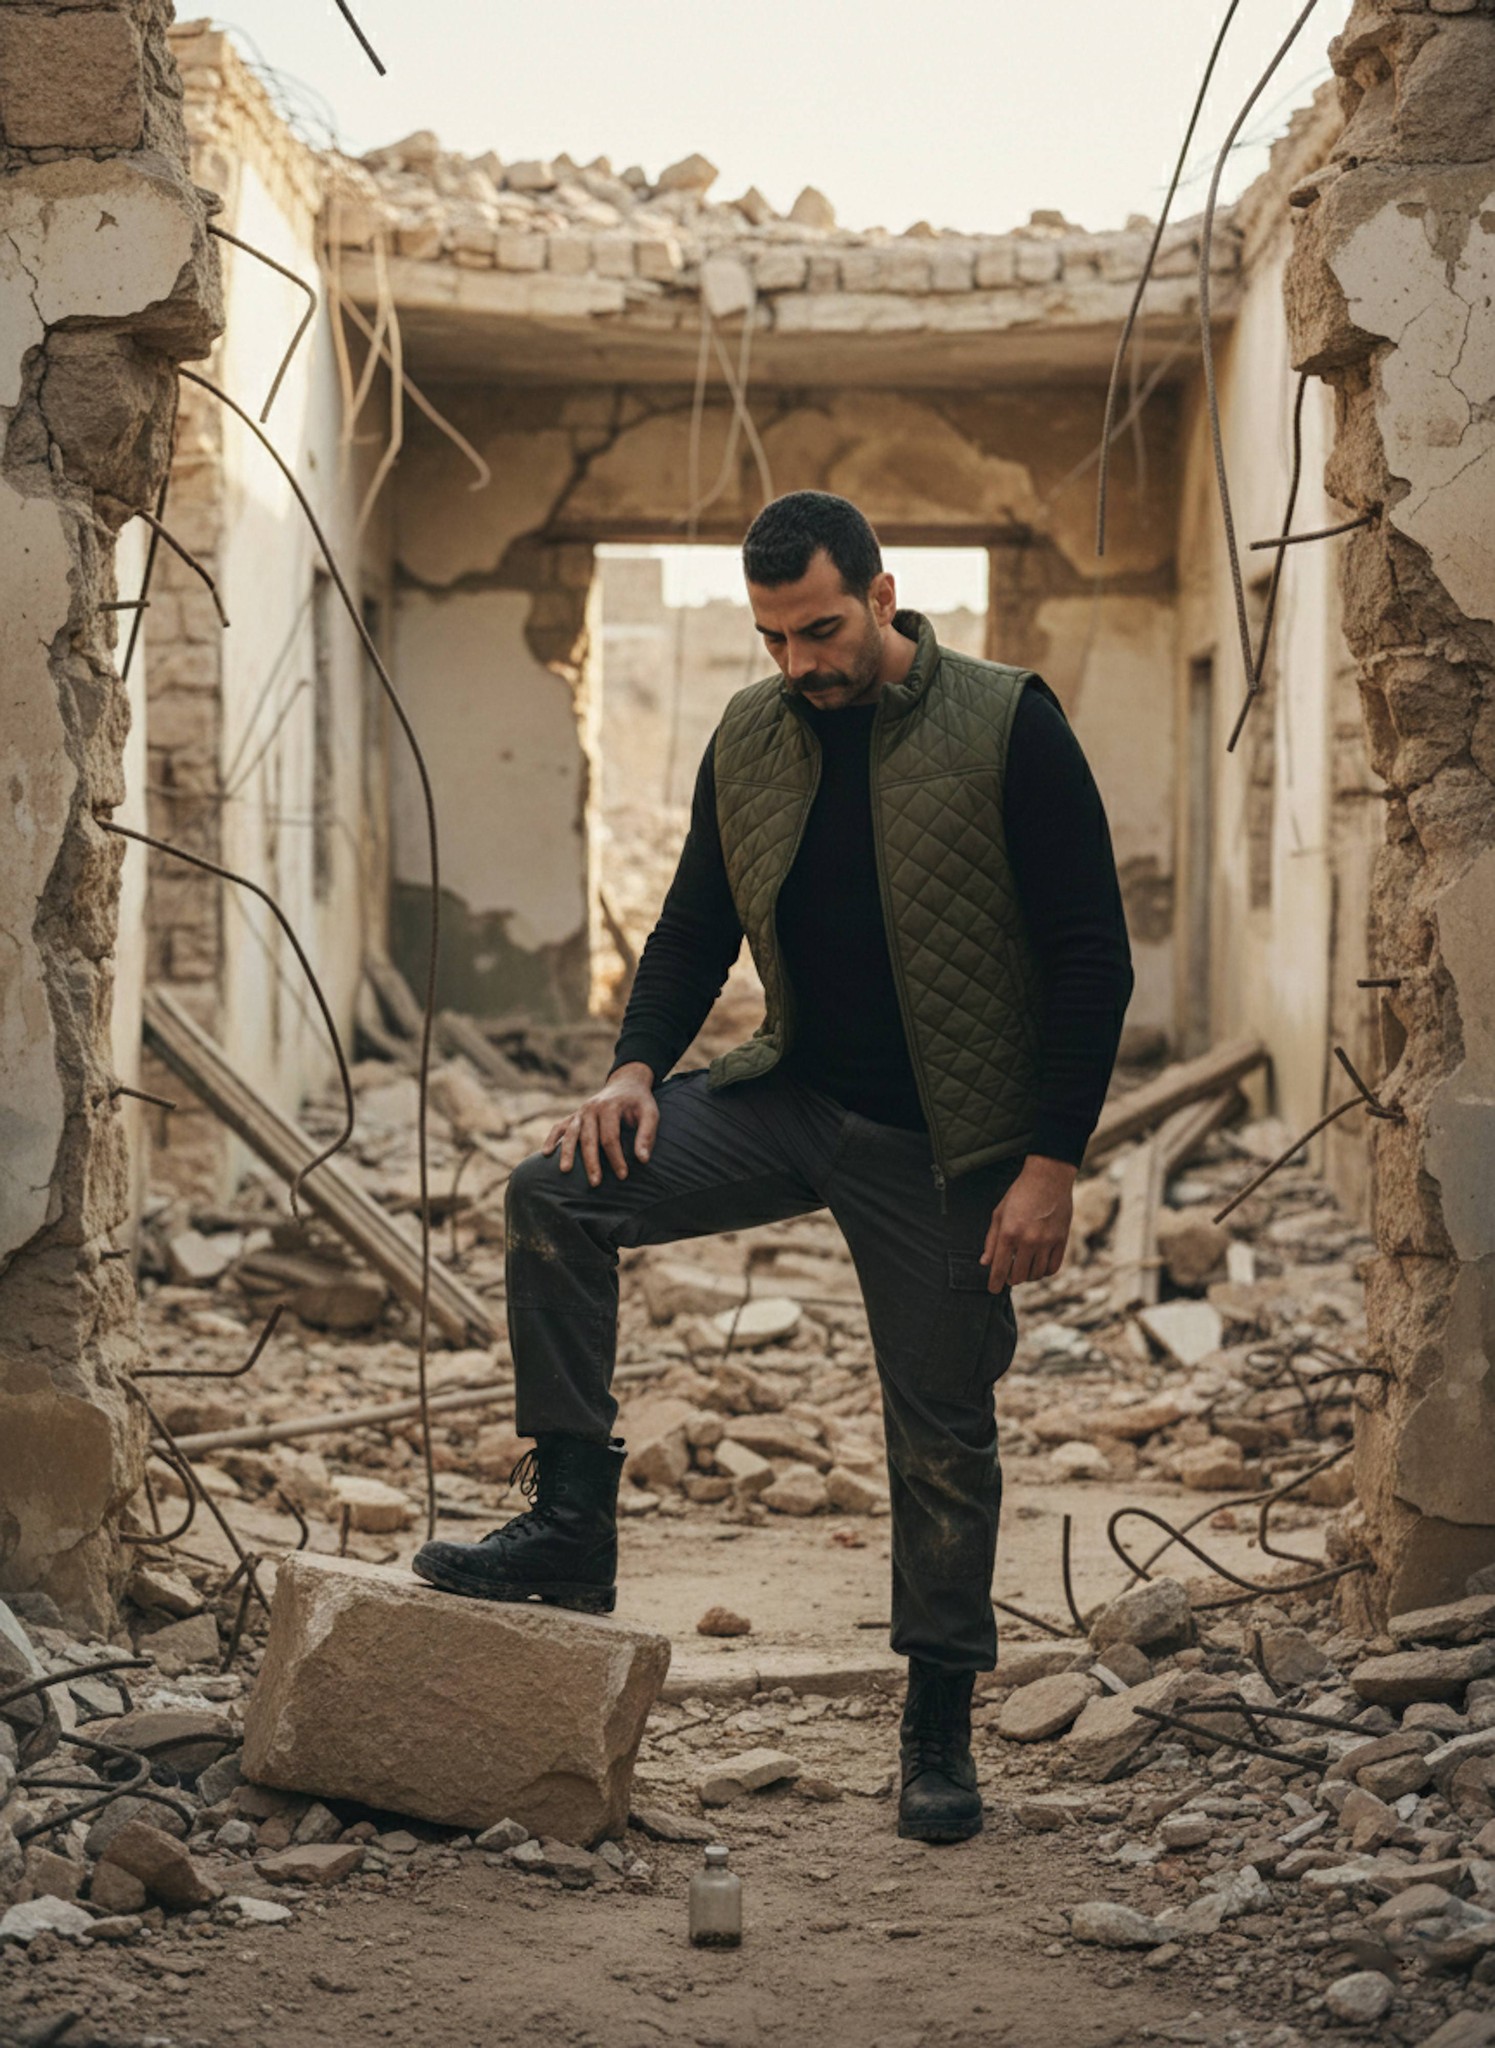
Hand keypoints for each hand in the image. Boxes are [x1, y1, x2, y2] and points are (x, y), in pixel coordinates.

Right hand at [541, 1062, 657, 1186]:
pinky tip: (546, 1153)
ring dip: (567, 1152)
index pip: (610, 1137)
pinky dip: (552, 1138)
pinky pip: (559, 1127)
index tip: (623, 1175)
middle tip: (595, 1183)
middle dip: (591, 1162)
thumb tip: (643, 1160)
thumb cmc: (639, 1102)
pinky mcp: (574, 1116)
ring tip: (565, 1171)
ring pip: (571, 1133)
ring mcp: (580, 1112)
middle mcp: (591, 1108)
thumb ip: (647, 1135)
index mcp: (610, 1107)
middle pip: (589, 1138)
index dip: (616, 1157)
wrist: (626, 1083)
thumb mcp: (650, 1113)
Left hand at [980, 1155, 1076, 1290]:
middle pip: (1018, 1276)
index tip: (993, 1289)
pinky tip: (1038, 1266)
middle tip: (1009, 1276)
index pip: (1000, 1269)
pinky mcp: (1062, 1240)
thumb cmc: (1019, 1194)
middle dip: (1011, 1279)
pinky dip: (1044, 1271)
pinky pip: (1053, 1267)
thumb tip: (985, 1263)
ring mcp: (1047, 1242)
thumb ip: (991, 1240)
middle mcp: (1028, 1241)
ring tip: (1023, 1268)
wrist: (1048, 1178)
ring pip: (1036, 1274)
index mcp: (1009, 1233)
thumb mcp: (999, 1214)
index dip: (995, 1283)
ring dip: (1028, 1275)